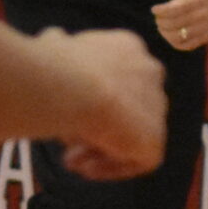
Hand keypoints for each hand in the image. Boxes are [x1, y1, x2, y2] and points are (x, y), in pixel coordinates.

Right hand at [48, 28, 165, 179]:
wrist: (70, 86)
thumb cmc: (53, 64)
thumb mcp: (51, 45)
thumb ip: (58, 45)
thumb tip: (55, 38)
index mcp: (128, 48)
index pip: (115, 75)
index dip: (88, 96)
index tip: (63, 109)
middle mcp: (149, 73)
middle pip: (124, 107)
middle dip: (94, 126)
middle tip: (67, 144)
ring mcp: (156, 107)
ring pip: (129, 134)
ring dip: (99, 149)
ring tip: (71, 162)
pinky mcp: (155, 139)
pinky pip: (137, 160)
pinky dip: (111, 167)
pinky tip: (87, 169)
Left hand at [145, 0, 207, 50]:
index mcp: (194, 0)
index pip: (171, 10)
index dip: (158, 11)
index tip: (155, 9)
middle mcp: (201, 15)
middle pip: (172, 24)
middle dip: (160, 22)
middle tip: (159, 18)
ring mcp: (205, 28)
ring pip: (178, 37)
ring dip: (165, 33)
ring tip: (164, 27)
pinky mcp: (207, 37)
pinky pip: (186, 46)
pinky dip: (175, 43)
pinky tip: (172, 36)